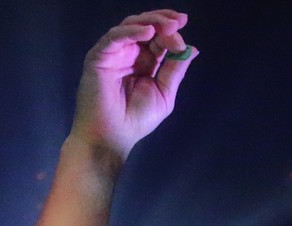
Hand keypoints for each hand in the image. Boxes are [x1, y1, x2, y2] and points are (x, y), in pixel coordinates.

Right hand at [74, 10, 197, 157]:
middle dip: (163, 21)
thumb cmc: (135, 120)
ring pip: (130, 26)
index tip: (183, 29)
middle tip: (178, 21)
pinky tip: (148, 31)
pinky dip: (131, 31)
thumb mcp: (165, 94)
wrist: (111, 137)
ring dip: (151, 22)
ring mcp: (112, 54)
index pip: (157, 38)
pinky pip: (115, 37)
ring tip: (168, 25)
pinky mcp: (98, 57)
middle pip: (145, 27)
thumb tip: (193, 49)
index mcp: (143, 63)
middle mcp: (128, 54)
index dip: (171, 31)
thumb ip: (175, 70)